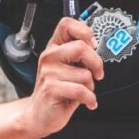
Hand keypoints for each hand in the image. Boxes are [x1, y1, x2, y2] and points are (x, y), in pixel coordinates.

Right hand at [24, 16, 104, 136]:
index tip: (93, 45)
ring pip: (84, 74)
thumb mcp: (70, 69)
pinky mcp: (51, 89)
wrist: (40, 114)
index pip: (67, 24)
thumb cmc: (59, 91)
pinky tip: (87, 102)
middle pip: (81, 48)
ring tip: (82, 91)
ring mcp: (48, 72)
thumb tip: (96, 47)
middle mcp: (49, 56)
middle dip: (96, 63)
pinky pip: (81, 90)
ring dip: (90, 86)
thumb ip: (81, 56)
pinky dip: (89, 99)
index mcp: (55, 47)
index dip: (84, 31)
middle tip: (97, 74)